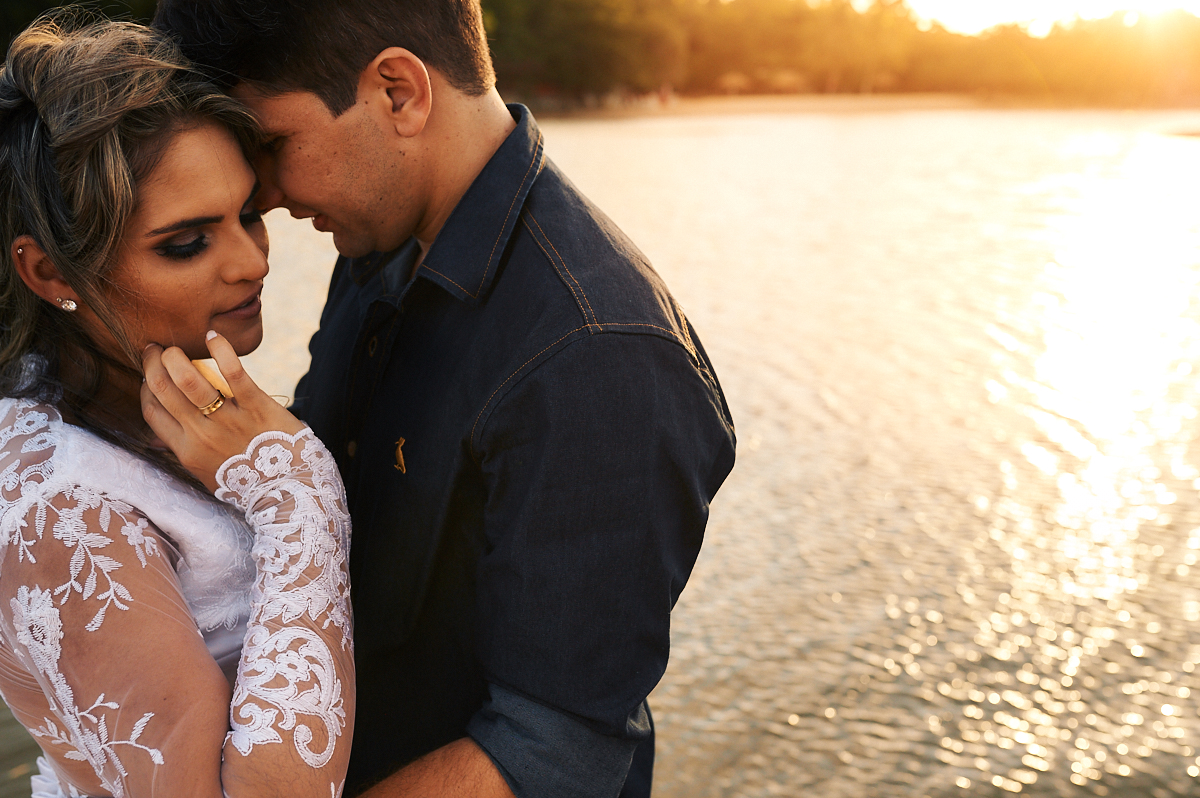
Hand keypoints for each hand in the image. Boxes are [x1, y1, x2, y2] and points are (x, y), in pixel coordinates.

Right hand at [141, 331, 305, 491]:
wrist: (289, 490)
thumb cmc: (248, 481)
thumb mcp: (208, 474)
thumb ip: (185, 452)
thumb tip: (161, 436)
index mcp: (187, 451)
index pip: (152, 411)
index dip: (145, 387)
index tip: (148, 373)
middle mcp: (202, 435)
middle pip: (164, 390)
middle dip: (153, 364)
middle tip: (154, 349)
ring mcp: (229, 420)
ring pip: (189, 380)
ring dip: (176, 357)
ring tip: (175, 346)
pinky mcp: (257, 407)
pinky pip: (234, 373)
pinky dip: (221, 351)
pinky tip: (213, 336)